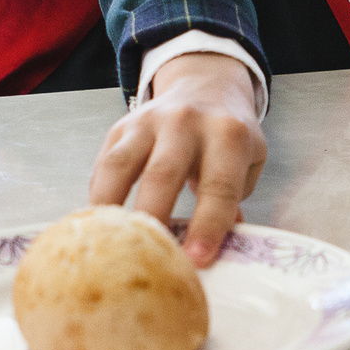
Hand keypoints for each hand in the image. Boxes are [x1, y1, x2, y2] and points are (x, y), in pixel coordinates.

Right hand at [89, 52, 265, 265]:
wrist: (204, 86)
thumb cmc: (229, 137)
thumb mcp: (249, 162)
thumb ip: (236, 202)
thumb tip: (219, 251)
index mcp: (228, 134)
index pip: (219, 185)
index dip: (208, 226)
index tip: (197, 260)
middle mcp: (185, 123)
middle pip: (163, 174)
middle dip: (156, 220)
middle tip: (150, 262)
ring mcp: (148, 122)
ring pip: (121, 166)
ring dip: (113, 208)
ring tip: (110, 246)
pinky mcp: (120, 128)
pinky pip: (104, 165)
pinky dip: (100, 198)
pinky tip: (100, 226)